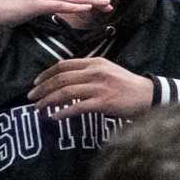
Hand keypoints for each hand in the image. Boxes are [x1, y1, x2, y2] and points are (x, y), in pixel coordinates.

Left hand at [29, 57, 153, 118]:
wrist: (148, 95)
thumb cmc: (127, 85)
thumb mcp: (108, 71)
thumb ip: (89, 72)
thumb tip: (67, 80)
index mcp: (94, 62)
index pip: (64, 65)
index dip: (46, 74)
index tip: (36, 83)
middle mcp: (95, 72)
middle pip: (61, 79)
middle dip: (42, 88)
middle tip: (31, 97)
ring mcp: (99, 87)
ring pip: (66, 92)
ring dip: (48, 101)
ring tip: (39, 108)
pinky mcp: (103, 102)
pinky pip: (77, 107)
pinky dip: (63, 112)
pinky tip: (55, 116)